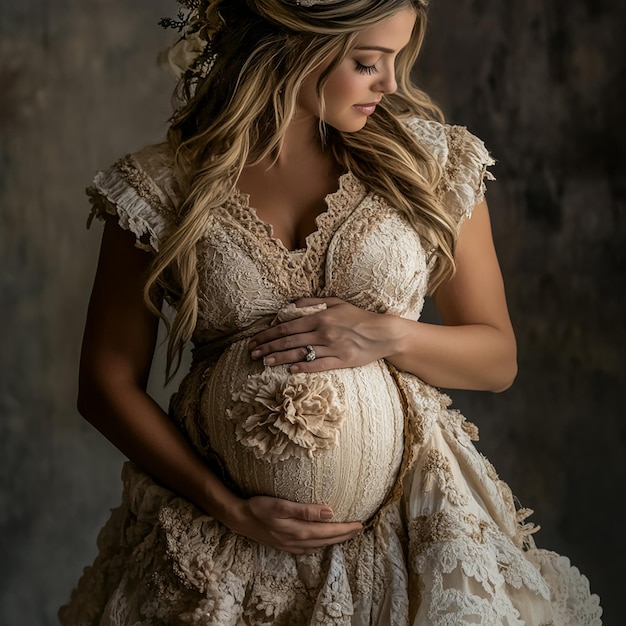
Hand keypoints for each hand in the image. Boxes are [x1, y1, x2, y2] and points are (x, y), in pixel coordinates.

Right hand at [227, 495, 362, 554]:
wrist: (239, 519)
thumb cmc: (259, 507)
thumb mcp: (281, 505)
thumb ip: (306, 510)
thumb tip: (330, 512)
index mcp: (299, 531)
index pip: (329, 532)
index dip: (346, 529)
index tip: (360, 524)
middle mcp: (297, 541)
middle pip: (326, 540)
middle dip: (344, 535)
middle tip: (359, 529)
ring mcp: (290, 545)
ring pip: (318, 545)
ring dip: (334, 541)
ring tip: (345, 535)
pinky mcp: (284, 545)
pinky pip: (308, 548)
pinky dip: (319, 545)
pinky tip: (321, 543)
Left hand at [249, 297, 397, 372]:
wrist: (383, 332)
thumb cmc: (358, 316)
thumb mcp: (336, 302)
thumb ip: (312, 302)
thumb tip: (291, 305)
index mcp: (320, 317)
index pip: (287, 327)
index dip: (268, 334)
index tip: (256, 340)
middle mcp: (323, 332)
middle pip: (289, 341)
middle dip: (268, 347)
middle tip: (252, 353)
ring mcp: (332, 348)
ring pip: (300, 354)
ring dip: (279, 358)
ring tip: (264, 362)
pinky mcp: (341, 361)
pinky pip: (318, 365)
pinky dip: (303, 367)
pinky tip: (290, 370)